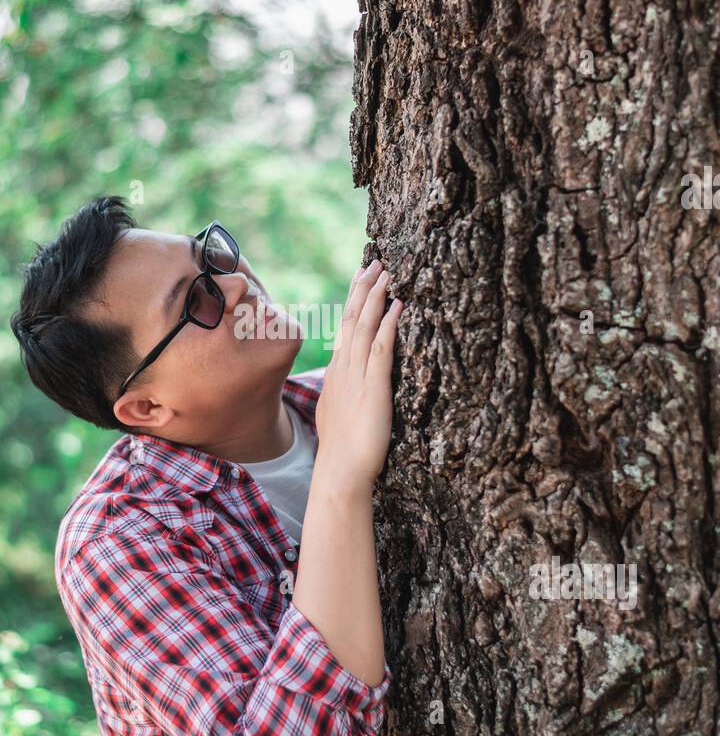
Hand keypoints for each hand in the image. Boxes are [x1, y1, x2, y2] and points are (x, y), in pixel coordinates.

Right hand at [314, 257, 403, 489]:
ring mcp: (357, 377)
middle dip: (363, 289)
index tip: (361, 278)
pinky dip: (388, 324)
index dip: (353, 301)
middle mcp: (344, 369)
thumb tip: (346, 386)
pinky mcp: (374, 388)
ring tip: (386, 272)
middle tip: (373, 262)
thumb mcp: (338, 414)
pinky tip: (398, 305)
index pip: (344, 329)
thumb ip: (343, 394)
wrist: (340, 473)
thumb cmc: (343, 452)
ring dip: (376, 297)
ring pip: (364, 327)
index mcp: (336, 374)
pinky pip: (381, 348)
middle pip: (351, 319)